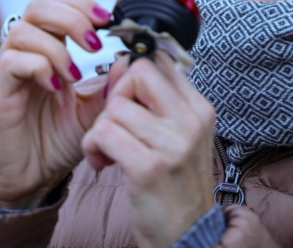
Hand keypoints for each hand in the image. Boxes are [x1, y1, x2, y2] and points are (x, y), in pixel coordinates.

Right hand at [0, 0, 112, 208]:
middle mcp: (25, 53)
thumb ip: (112, 85)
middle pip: (38, 6)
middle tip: (95, 44)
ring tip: (74, 74)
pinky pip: (11, 62)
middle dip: (71, 17)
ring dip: (56, 46)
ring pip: (22, 30)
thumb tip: (133, 58)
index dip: (82, 4)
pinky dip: (38, 67)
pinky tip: (56, 87)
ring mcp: (8, 71)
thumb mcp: (95, 110)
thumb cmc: (57, 140)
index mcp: (48, 48)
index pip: (57, 3)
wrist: (31, 178)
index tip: (108, 20)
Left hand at [81, 53, 216, 247]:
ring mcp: (173, 145)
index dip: (131, 76)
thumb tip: (125, 62)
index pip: (159, 61)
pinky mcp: (149, 167)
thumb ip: (158, 101)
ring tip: (108, 153)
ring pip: (114, 107)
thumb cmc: (175, 185)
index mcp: (200, 108)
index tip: (126, 102)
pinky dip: (93, 147)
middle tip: (114, 125)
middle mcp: (192, 122)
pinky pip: (103, 133)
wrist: (186, 236)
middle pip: (138, 72)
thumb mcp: (179, 137)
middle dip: (115, 96)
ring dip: (99, 130)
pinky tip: (102, 164)